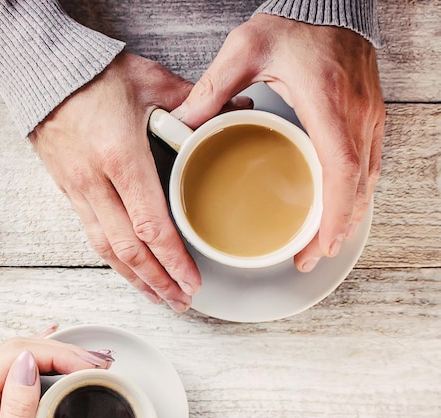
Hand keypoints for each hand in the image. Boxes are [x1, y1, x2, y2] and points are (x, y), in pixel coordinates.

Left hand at [0, 337, 112, 417]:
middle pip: (17, 351)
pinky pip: (19, 367)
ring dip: (56, 354)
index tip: (86, 365)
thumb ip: (19, 408)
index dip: (53, 354)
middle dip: (60, 351)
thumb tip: (28, 363)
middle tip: (97, 362)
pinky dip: (44, 357)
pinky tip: (58, 344)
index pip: (12, 357)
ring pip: (21, 356)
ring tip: (88, 360)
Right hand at [30, 52, 200, 311]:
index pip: (151, 224)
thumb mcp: (149, 80)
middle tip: (181, 302)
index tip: (192, 281)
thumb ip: (194, 100)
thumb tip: (236, 109)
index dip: (173, 260)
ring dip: (135, 279)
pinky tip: (129, 271)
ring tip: (158, 298)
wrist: (39, 70)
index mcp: (121, 156)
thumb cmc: (94, 73)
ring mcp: (78, 191)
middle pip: (129, 249)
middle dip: (157, 282)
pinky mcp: (68, 192)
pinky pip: (92, 236)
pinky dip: (114, 260)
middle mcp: (96, 183)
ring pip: (107, 250)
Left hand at [172, 14, 385, 271]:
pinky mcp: (369, 117)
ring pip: (367, 181)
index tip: (320, 245)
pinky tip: (337, 210)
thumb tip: (183, 123)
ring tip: (320, 244)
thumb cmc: (294, 23)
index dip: (334, 214)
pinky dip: (354, 195)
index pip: (340, 170)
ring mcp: (368, 117)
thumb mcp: (246, 49)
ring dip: (347, 217)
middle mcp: (355, 116)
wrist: (331, 0)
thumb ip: (214, 88)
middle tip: (309, 257)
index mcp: (326, 103)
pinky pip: (369, 166)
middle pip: (357, 187)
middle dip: (336, 230)